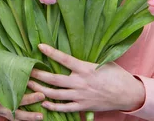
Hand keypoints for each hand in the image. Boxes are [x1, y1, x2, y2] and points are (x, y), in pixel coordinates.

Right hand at [0, 65, 45, 120]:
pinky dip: (23, 119)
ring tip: (41, 115)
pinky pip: (12, 118)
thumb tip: (15, 57)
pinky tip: (34, 119)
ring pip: (15, 112)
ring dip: (28, 115)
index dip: (20, 78)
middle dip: (28, 98)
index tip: (33, 75)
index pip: (8, 80)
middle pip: (14, 98)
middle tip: (42, 94)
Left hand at [27, 44, 145, 112]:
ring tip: (29, 86)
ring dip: (40, 90)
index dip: (51, 52)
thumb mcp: (102, 62)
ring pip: (55, 94)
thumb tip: (71, 57)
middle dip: (38, 75)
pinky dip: (53, 106)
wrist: (127, 94)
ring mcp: (81, 96)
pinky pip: (64, 108)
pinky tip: (44, 103)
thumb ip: (85, 62)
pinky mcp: (83, 106)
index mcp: (85, 68)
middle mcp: (81, 82)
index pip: (64, 59)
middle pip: (54, 79)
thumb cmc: (115, 75)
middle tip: (26, 70)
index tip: (39, 46)